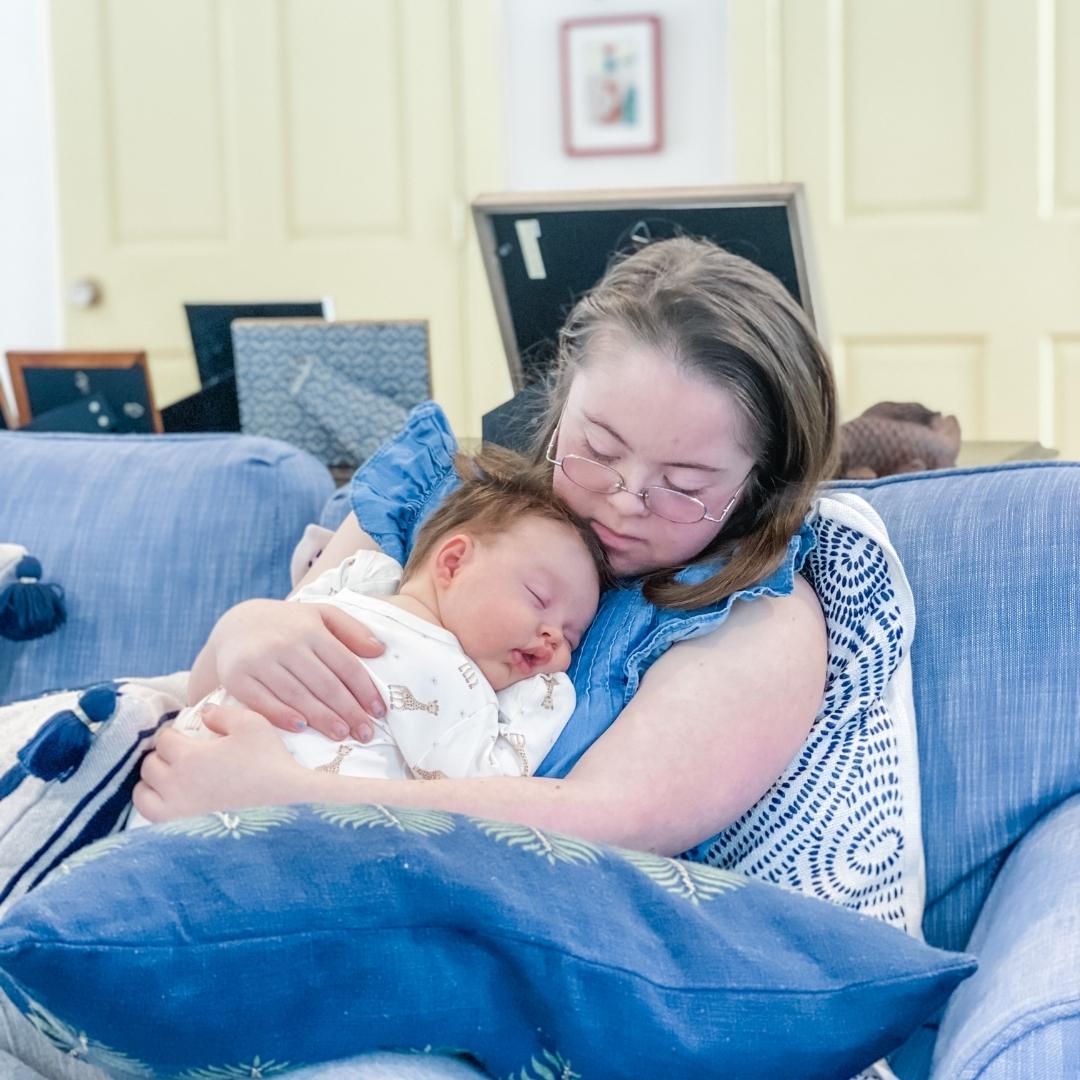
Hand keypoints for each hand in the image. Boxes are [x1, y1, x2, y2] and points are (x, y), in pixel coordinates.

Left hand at [133, 705, 310, 821]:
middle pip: (149, 765)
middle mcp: (176, 785)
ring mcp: (176, 812)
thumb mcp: (251, 724)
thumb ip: (221, 713)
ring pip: (143, 794)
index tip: (188, 735)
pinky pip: (151, 818)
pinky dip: (155, 806)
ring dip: (153, 782)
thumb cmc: (269, 762)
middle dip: (163, 756)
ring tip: (172, 778)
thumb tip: (202, 713)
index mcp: (189, 757)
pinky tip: (174, 800)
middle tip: (183, 755)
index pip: (164, 740)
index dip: (176, 734)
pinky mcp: (182, 831)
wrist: (286, 802)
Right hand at [208, 599, 385, 741]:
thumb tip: (380, 650)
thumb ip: (352, 629)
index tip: (380, 712)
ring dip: (322, 718)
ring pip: (297, 695)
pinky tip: (302, 728)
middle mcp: (285, 644)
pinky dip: (282, 716)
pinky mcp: (236, 677)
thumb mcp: (321, 614)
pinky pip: (262, 701)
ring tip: (342, 734)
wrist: (235, 625)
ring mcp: (260, 661)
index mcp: (311, 629)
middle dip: (349, 711)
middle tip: (366, 733)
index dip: (365, 690)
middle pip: (325, 683)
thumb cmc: (288, 625)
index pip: (346, 664)